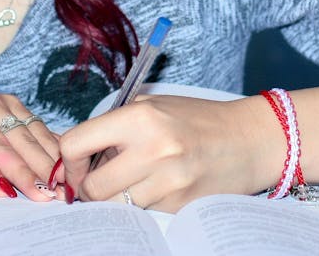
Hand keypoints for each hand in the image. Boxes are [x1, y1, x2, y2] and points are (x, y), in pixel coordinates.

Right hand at [0, 84, 60, 200]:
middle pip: (24, 139)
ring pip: (2, 146)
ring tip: (41, 196)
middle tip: (64, 196)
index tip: (72, 183)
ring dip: (24, 174)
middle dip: (47, 170)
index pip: (36, 131)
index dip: (55, 158)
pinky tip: (2, 191)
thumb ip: (0, 147)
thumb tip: (37, 172)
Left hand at [58, 94, 282, 211]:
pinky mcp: (181, 205)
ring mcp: (168, 182)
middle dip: (87, 189)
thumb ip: (114, 127)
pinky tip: (157, 187)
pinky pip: (144, 212)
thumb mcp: (152, 107)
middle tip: (94, 183)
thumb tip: (75, 155)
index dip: (69, 161)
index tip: (75, 166)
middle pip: (92, 187)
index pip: (76, 144)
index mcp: (139, 118)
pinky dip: (143, 204)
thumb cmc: (196, 120)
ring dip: (116, 198)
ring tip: (130, 181)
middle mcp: (152, 150)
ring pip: (117, 206)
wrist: (249, 139)